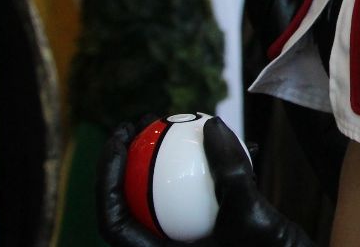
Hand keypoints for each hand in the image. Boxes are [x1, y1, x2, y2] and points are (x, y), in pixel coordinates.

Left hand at [97, 116, 312, 246]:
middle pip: (131, 206)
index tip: (119, 139)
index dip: (107, 178)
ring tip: (171, 128)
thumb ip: (231, 173)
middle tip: (141, 124)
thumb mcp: (253, 217)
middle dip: (129, 162)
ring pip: (159, 204)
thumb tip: (212, 126)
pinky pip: (191, 206)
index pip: (114, 220)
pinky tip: (222, 148)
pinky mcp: (206, 242)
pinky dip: (200, 178)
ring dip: (163, 165)